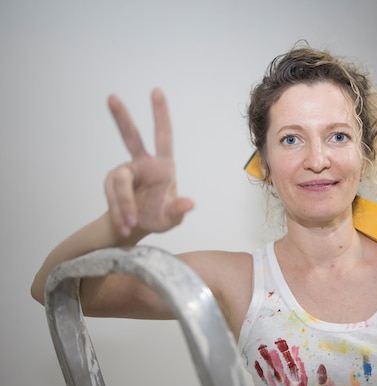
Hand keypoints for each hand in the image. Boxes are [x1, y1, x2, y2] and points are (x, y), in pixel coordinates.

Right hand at [105, 89, 193, 236]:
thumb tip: (189, 204)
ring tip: (131, 224)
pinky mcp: (112, 183)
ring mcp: (124, 172)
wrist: (136, 227)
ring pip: (119, 183)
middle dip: (121, 117)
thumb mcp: (172, 218)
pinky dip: (119, 213)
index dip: (160, 114)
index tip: (156, 91)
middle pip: (130, 137)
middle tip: (112, 98)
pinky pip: (113, 198)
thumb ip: (179, 211)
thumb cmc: (159, 216)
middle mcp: (142, 164)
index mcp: (163, 166)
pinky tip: (125, 226)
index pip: (163, 136)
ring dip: (124, 206)